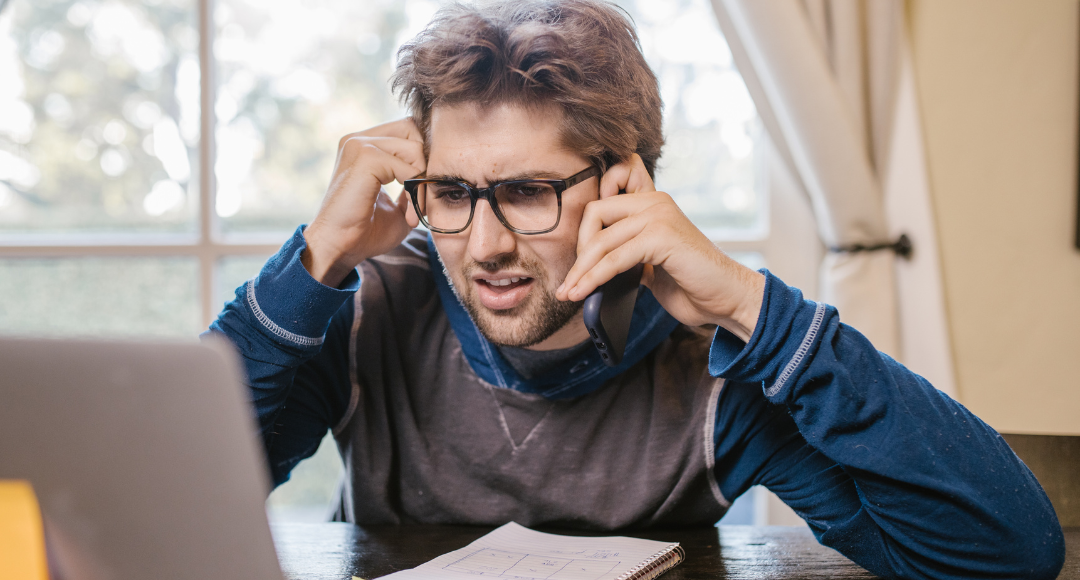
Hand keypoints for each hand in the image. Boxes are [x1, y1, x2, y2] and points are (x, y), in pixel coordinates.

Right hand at [302, 118, 424, 286]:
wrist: (340, 248)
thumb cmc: (366, 231)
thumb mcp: (398, 203)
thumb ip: (413, 181)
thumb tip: (434, 170)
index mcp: (364, 145)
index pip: (408, 130)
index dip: (423, 158)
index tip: (422, 193)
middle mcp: (359, 139)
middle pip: (414, 129)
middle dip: (426, 163)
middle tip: (422, 198)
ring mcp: (359, 145)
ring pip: (414, 148)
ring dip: (422, 183)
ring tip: (415, 211)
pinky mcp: (365, 157)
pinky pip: (408, 168)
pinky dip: (415, 192)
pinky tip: (408, 216)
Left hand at [555, 154, 765, 341]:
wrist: (728, 299)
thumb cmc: (692, 284)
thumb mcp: (651, 264)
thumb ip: (627, 254)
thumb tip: (587, 267)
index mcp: (652, 203)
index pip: (604, 197)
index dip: (585, 227)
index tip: (578, 261)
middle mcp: (655, 202)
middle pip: (594, 214)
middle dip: (578, 251)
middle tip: (570, 282)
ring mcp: (659, 216)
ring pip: (601, 239)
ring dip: (580, 271)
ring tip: (569, 293)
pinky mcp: (662, 236)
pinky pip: (615, 257)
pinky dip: (594, 277)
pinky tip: (583, 293)